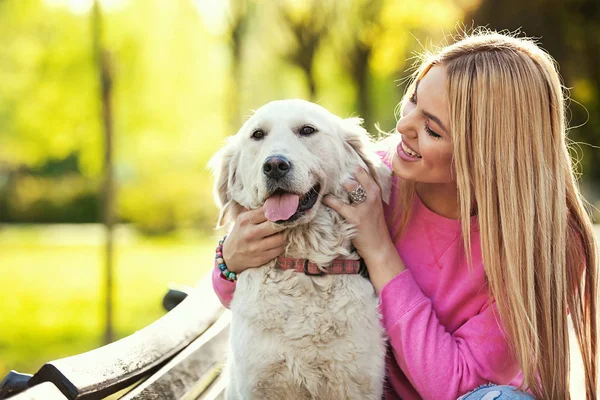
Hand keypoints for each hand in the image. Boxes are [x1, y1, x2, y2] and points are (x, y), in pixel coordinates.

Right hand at [222, 206, 286, 273]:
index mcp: (246, 220)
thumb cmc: (240, 233)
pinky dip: (282, 244)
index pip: (268, 211)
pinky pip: (280, 249)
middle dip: (285, 222)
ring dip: (285, 234)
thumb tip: (275, 200)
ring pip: (281, 238)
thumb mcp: (242, 219)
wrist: (229, 256)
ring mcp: (256, 247)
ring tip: (285, 231)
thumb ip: (256, 210)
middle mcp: (250, 233)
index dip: (279, 209)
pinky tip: (280, 241)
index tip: (286, 208)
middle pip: (276, 225)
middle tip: (290, 220)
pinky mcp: (262, 257)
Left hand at [323, 167, 402, 290]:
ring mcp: (365, 205)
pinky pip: (338, 204)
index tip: (338, 160)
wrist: (380, 247)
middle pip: (357, 173)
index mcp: (377, 190)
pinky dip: (329, 200)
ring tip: (325, 183)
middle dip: (342, 171)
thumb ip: (364, 193)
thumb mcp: (374, 206)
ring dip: (337, 184)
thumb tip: (346, 181)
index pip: (363, 170)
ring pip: (350, 185)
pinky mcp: (355, 217)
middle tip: (329, 169)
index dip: (350, 166)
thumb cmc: (374, 226)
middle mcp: (372, 195)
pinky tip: (323, 199)